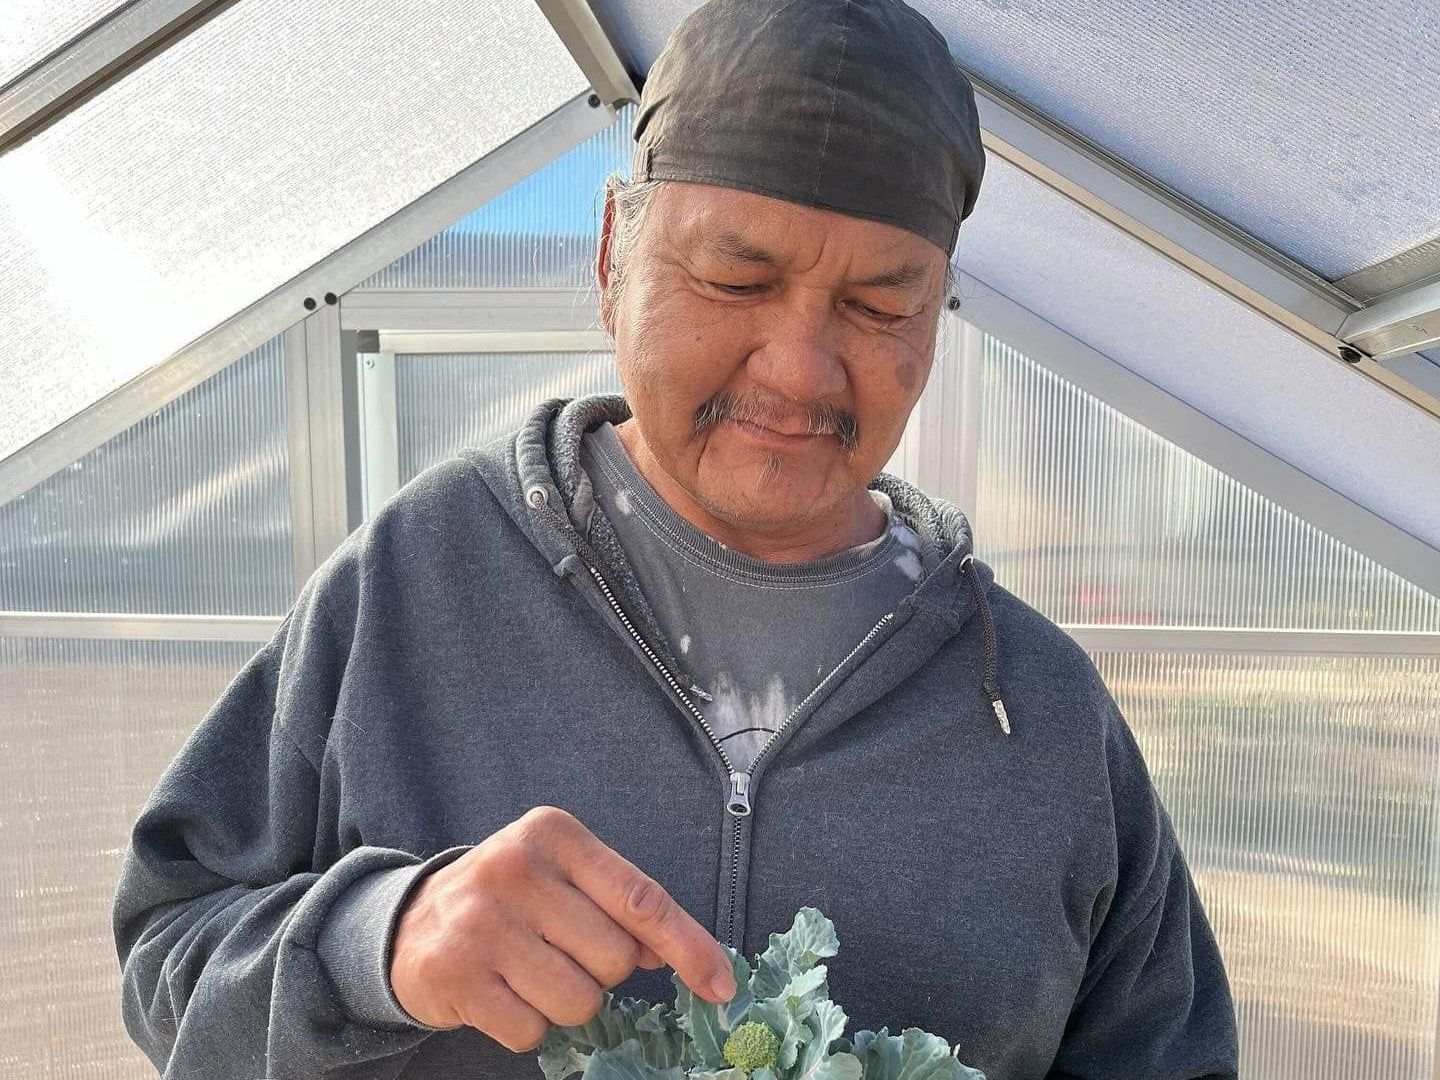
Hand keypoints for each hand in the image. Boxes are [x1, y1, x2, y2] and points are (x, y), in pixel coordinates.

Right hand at [390, 805, 736, 1049]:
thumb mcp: (564, 877)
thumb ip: (620, 905)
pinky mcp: (454, 974)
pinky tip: (501, 992)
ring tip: (530, 972)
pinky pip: (531, 1031)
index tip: (721, 985)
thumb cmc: (512, 898)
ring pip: (578, 1001)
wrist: (412, 922)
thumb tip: (671, 954)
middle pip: (614, 959)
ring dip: (565, 1002)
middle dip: (601, 971)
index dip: (688, 947)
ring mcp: (480, 923)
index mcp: (553, 834)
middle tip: (561, 951)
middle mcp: (515, 869)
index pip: (641, 898)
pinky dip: (527, 1025)